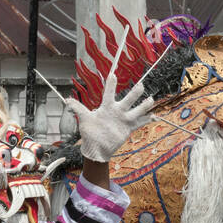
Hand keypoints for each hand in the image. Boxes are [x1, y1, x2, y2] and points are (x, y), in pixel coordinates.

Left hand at [64, 27, 157, 163]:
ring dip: (144, 106)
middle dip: (134, 93)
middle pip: (127, 100)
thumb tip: (66, 101)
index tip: (112, 74)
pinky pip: (140, 123)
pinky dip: (148, 120)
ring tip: (151, 100)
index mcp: (106, 107)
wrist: (96, 147)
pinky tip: (156, 117)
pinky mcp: (128, 128)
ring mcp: (124, 119)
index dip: (111, 84)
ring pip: (137, 110)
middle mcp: (117, 111)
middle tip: (140, 85)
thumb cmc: (89, 132)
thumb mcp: (84, 119)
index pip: (109, 93)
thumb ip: (78, 108)